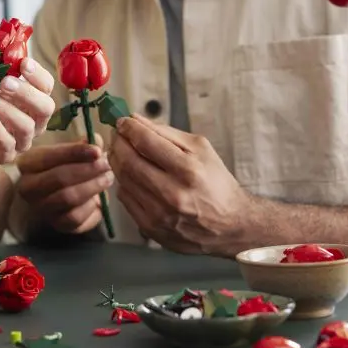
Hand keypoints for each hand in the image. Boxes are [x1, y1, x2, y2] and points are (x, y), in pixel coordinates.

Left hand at [0, 56, 56, 166]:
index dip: (38, 74)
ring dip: (8, 110)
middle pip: (45, 107)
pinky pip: (9, 147)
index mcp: (29, 98)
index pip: (45, 85)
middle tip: (5, 82)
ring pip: (27, 126)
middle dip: (27, 93)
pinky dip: (1, 133)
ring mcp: (20, 139)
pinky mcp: (5, 155)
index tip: (23, 63)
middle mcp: (32, 119)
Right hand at [15, 136, 113, 233]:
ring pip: (68, 198)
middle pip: (60, 178)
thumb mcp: (67, 154)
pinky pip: (76, 218)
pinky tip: (100, 198)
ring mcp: (40, 209)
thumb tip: (96, 140)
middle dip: (87, 170)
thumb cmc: (62, 168)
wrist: (57, 197)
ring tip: (107, 178)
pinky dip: (92, 207)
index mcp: (27, 164)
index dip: (75, 152)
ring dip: (93, 186)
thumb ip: (81, 146)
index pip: (50, 157)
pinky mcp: (56, 224)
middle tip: (106, 164)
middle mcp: (28, 188)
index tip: (97, 150)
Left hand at [109, 115, 251, 254]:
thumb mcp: (201, 149)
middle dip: (117, 143)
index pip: (146, 142)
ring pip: (123, 180)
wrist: (230, 224)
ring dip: (116, 161)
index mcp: (188, 170)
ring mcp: (160, 214)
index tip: (122, 121)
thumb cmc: (216, 182)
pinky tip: (131, 174)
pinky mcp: (151, 228)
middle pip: (128, 161)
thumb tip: (135, 119)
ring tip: (121, 151)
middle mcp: (173, 193)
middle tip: (117, 134)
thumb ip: (166, 132)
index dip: (128, 127)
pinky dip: (124, 182)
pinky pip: (125, 199)